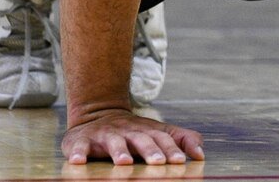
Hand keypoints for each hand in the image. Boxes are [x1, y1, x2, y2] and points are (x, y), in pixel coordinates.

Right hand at [62, 108, 204, 164]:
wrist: (97, 114)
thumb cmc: (134, 132)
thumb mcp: (158, 132)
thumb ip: (182, 139)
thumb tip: (201, 153)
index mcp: (147, 131)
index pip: (162, 139)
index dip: (172, 149)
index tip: (180, 161)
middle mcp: (128, 131)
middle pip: (141, 140)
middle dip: (150, 151)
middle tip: (159, 163)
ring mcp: (105, 135)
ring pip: (113, 142)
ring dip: (119, 152)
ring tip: (124, 162)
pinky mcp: (82, 141)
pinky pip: (78, 147)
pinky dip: (77, 153)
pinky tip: (78, 162)